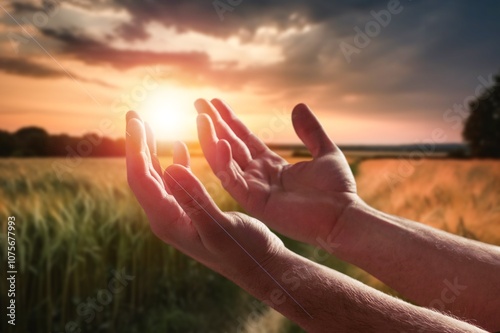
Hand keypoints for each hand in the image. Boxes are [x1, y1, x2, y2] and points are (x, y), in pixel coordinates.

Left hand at [125, 112, 283, 280]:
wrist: (259, 267)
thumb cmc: (245, 252)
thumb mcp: (220, 226)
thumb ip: (195, 199)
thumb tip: (170, 167)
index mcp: (169, 221)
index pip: (142, 180)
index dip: (136, 149)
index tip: (136, 121)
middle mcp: (166, 218)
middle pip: (143, 175)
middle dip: (136, 144)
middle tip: (133, 114)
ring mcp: (177, 215)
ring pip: (157, 177)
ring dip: (150, 150)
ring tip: (145, 124)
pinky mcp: (190, 212)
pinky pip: (175, 182)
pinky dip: (175, 161)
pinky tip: (177, 147)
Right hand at [195, 99, 357, 245]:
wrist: (343, 216)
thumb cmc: (338, 190)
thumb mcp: (325, 152)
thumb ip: (310, 131)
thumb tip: (298, 106)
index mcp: (272, 165)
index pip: (244, 139)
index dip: (230, 121)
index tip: (216, 102)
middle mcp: (259, 176)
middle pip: (230, 146)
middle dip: (214, 125)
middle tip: (198, 103)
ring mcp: (255, 189)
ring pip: (226, 162)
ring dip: (212, 140)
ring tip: (201, 119)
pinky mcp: (255, 202)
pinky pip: (233, 181)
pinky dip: (224, 163)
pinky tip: (219, 143)